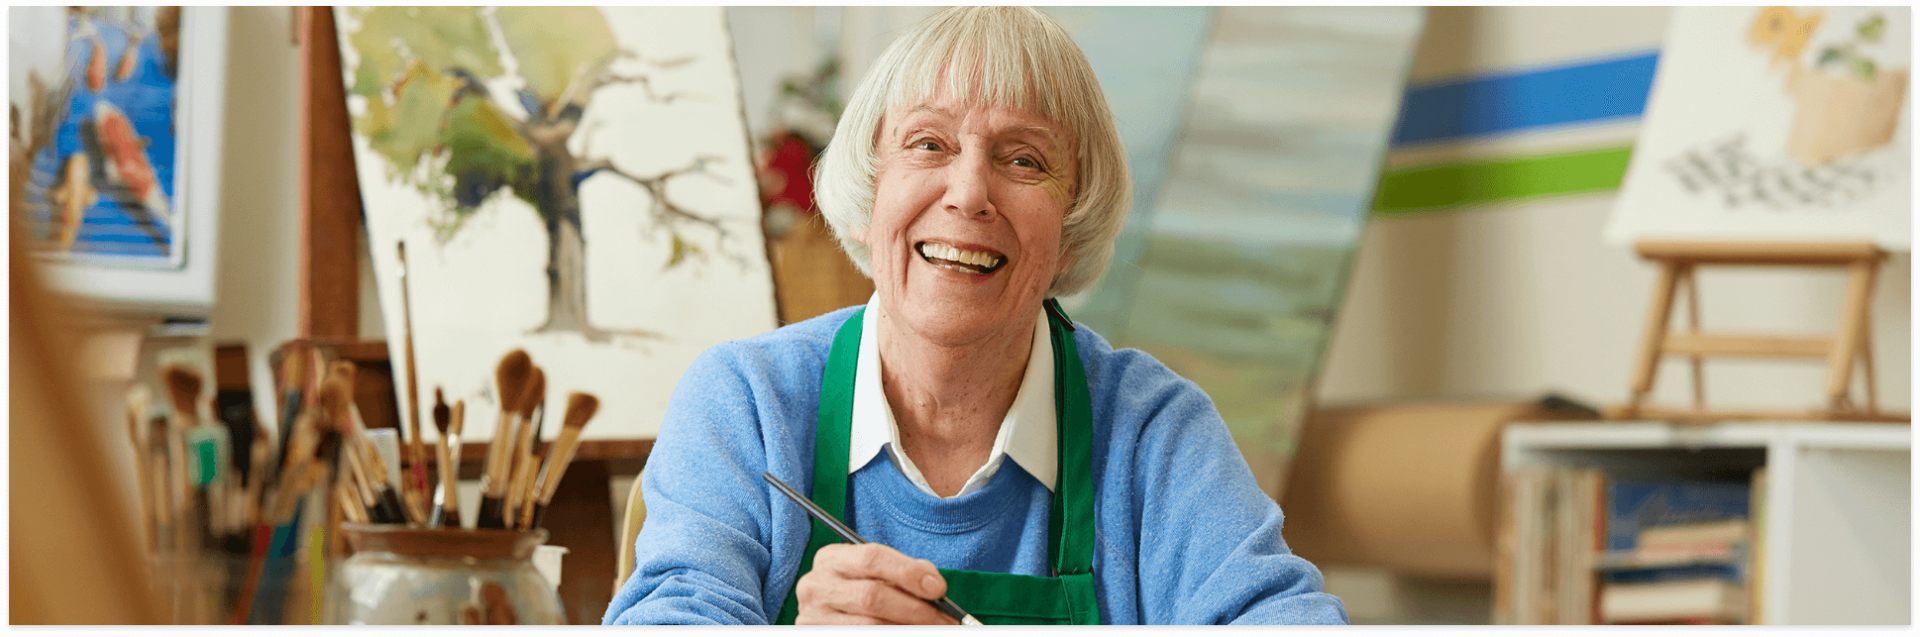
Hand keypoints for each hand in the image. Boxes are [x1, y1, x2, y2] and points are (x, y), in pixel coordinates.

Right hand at [794, 543, 956, 624]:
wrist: (833, 615)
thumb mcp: (875, 575)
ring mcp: (813, 617)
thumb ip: (903, 572)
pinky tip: (908, 632)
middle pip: (873, 595)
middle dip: (916, 609)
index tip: (939, 588)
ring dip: (908, 627)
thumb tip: (934, 585)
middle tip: (945, 620)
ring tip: (932, 628)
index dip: (909, 572)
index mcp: (831, 558)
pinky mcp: (817, 636)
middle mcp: (816, 586)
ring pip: (871, 625)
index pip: (873, 557)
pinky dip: (895, 635)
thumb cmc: (860, 593)